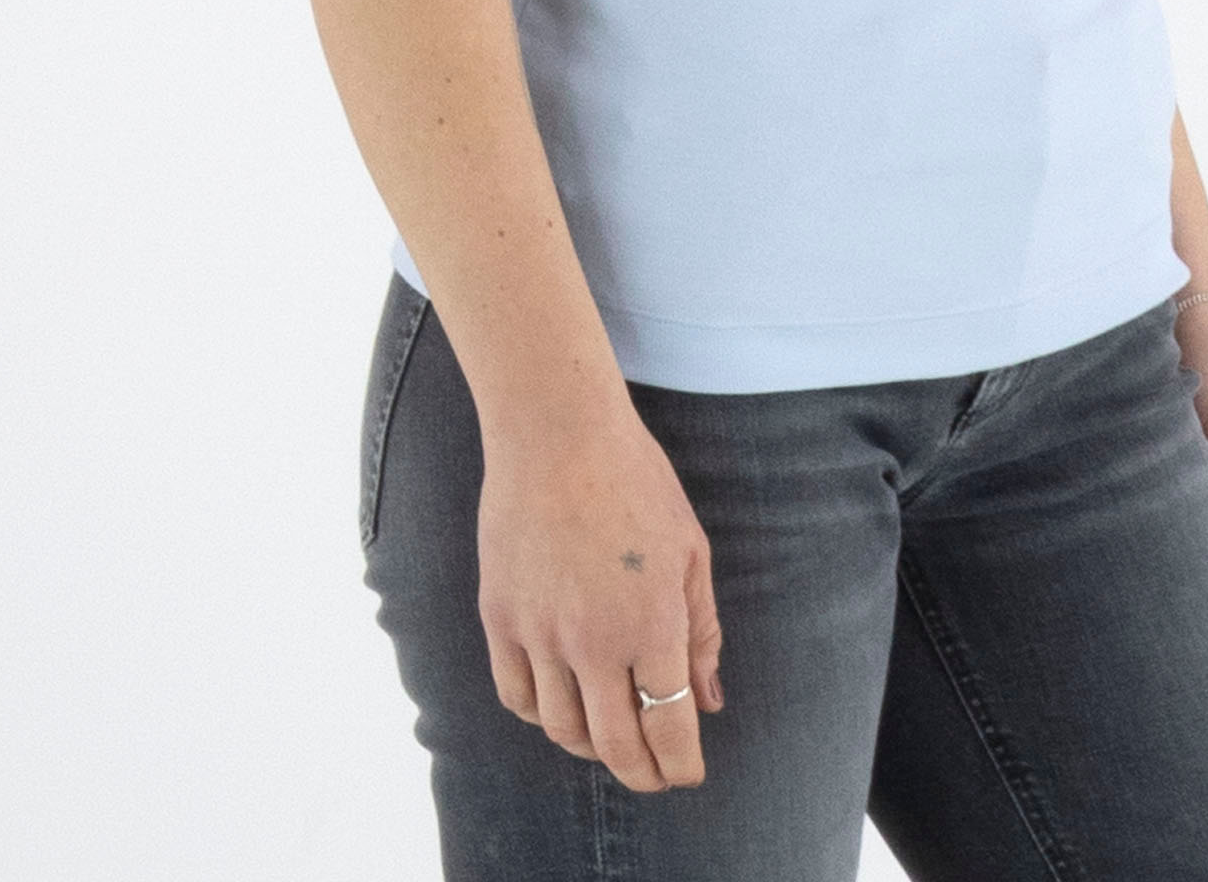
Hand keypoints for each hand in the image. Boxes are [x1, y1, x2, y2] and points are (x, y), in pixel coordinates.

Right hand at [475, 400, 725, 791]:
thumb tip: (708, 701)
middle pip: (615, 745)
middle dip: (641, 773)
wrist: (557, 432)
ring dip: (591, 747)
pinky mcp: (499, 618)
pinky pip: (517, 696)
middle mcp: (593, 640)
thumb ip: (702, 630)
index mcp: (652, 622)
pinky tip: (561, 706)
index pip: (669, 727)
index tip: (687, 774)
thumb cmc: (636, 481)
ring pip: (562, 730)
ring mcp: (540, 632)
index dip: (680, 765)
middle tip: (653, 775)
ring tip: (610, 738)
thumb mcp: (691, 549)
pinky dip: (540, 716)